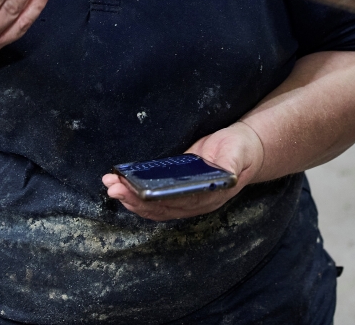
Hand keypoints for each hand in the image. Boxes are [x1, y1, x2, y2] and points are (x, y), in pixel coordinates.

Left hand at [102, 122, 265, 221]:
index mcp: (209, 197)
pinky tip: (122, 184)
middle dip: (134, 199)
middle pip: (160, 207)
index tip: (136, 194)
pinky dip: (136, 193)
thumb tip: (228, 176)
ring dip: (130, 198)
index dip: (156, 201)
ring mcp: (184, 198)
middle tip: (114, 188)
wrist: (243, 148)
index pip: (178, 204)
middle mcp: (194, 203)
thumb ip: (232, 165)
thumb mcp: (238, 153)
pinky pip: (154, 198)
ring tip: (111, 186)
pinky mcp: (176, 188)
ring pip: (154, 205)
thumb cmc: (240, 150)